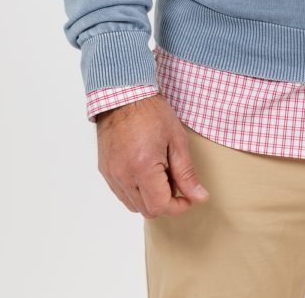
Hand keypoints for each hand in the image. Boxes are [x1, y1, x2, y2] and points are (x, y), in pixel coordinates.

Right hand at [96, 93, 210, 216]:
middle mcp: (123, 176)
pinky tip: (145, 172)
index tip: (188, 197)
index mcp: (143, 168)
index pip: (160, 206)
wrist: (124, 95)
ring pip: (133, 205)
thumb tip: (199, 198)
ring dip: (149, 198)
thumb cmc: (152, 113)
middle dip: (165, 202)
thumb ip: (186, 173)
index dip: (178, 207)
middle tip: (175, 181)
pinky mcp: (105, 171)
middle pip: (146, 210)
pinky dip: (136, 191)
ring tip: (160, 174)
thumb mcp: (176, 140)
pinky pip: (122, 194)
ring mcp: (112, 175)